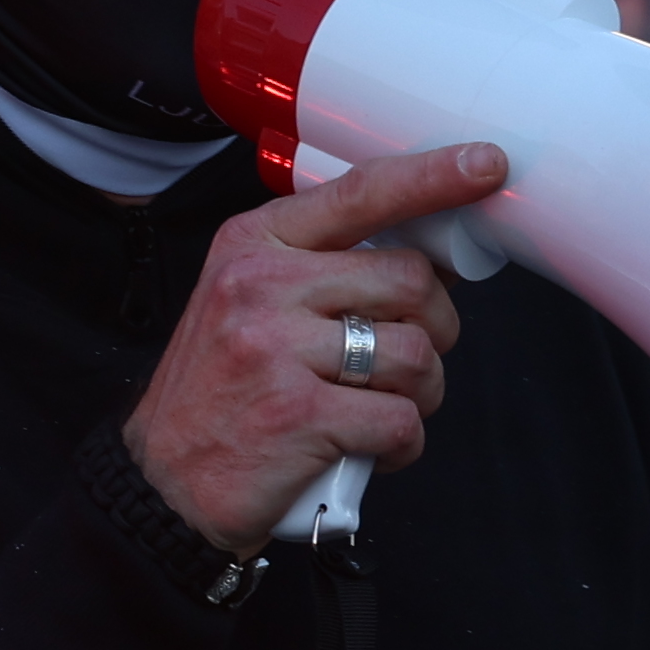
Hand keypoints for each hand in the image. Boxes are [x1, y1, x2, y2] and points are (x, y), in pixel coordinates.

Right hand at [121, 145, 497, 550]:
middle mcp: (261, 287)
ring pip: (414, 352)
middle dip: (435, 325)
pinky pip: (400, 419)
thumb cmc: (217, 395)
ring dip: (422, 392)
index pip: (360, 193)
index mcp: (253, 246)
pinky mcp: (299, 416)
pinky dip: (403, 444)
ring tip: (386, 408)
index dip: (433, 177)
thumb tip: (423, 256)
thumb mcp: (245, 303)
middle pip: (407, 279)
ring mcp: (278, 351)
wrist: (163, 485)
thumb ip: (320, 271)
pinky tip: (374, 450)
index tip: (485, 164)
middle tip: (413, 356)